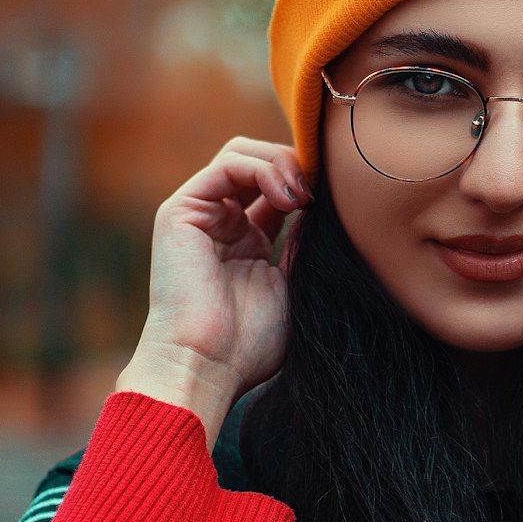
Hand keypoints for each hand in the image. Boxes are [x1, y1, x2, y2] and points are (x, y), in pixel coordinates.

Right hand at [117, 138, 311, 444]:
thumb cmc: (248, 346)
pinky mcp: (181, 210)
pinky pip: (228, 164)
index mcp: (245, 243)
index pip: (280, 189)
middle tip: (325, 191)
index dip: (311, 184)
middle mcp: (220, 223)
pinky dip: (264, 169)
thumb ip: (303, 247)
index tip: (341, 201)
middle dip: (299, 166)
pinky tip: (289, 197)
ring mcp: (199, 214)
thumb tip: (325, 211)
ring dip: (284, 163)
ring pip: (244, 153)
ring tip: (305, 196)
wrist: (206, 368)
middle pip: (262, 162)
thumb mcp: (292, 287)